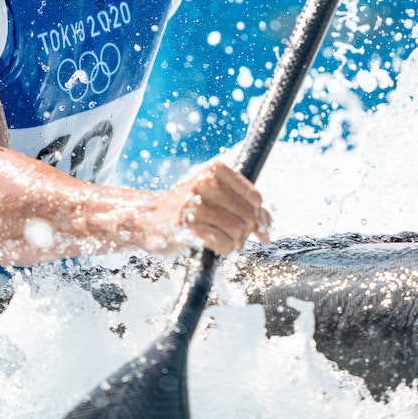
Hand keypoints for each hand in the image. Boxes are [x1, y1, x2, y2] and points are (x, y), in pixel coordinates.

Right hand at [147, 158, 271, 255]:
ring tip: (231, 244)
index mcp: (215, 170)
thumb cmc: (189, 207)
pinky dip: (226, 249)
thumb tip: (267, 224)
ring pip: (237, 229)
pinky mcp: (185, 225)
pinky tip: (221, 248)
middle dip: (249, 231)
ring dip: (238, 242)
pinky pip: (221, 242)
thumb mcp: (216, 197)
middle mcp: (204, 182)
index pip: (254, 197)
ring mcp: (193, 203)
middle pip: (247, 214)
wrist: (150, 217)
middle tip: (241, 238)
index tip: (258, 228)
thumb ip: (243, 205)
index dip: (260, 216)